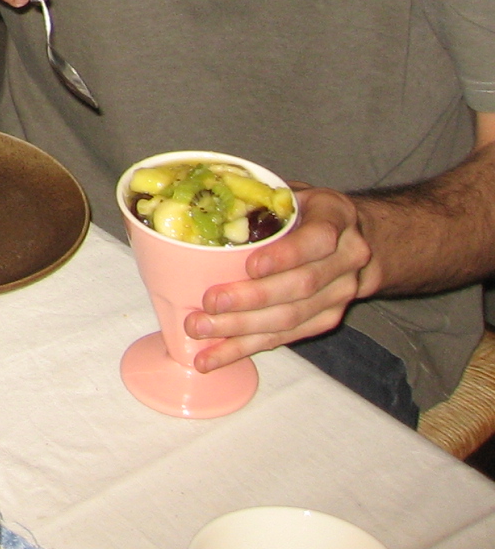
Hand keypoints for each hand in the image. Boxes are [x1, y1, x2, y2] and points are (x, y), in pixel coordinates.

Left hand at [187, 187, 379, 372]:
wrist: (353, 241)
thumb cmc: (306, 211)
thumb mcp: (291, 192)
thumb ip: (258, 197)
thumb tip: (195, 195)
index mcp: (335, 218)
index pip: (317, 240)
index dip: (285, 256)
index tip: (250, 266)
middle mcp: (345, 260)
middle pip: (300, 287)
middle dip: (252, 298)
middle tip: (209, 303)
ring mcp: (339, 295)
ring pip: (291, 318)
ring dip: (242, 329)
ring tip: (200, 330)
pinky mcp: (326, 320)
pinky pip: (284, 337)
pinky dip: (245, 348)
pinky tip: (213, 356)